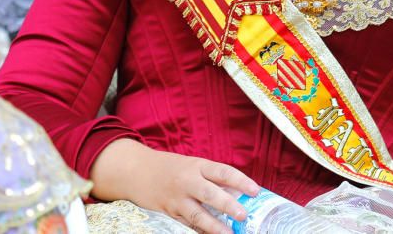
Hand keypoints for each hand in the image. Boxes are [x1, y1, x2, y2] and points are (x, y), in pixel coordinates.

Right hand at [91, 141, 259, 233]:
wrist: (136, 171)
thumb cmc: (171, 167)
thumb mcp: (192, 165)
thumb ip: (212, 177)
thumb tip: (238, 193)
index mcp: (197, 165)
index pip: (223, 171)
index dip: (240, 181)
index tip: (255, 191)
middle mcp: (187, 181)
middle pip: (210, 193)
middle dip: (228, 204)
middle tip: (243, 215)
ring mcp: (176, 198)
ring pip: (197, 214)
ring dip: (214, 226)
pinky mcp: (168, 213)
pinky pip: (186, 224)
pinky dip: (198, 231)